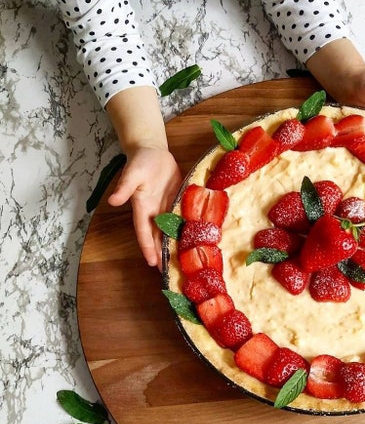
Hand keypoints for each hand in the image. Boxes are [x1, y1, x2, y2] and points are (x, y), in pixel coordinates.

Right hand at [107, 146, 181, 267]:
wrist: (152, 151)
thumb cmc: (140, 161)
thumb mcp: (132, 173)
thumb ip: (124, 187)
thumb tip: (113, 201)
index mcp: (142, 208)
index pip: (144, 232)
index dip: (148, 248)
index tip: (151, 263)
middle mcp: (154, 212)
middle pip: (157, 237)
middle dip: (161, 254)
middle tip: (168, 272)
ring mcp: (166, 208)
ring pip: (169, 231)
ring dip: (173, 246)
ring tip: (179, 262)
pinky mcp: (177, 202)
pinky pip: (181, 219)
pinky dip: (185, 231)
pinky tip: (192, 241)